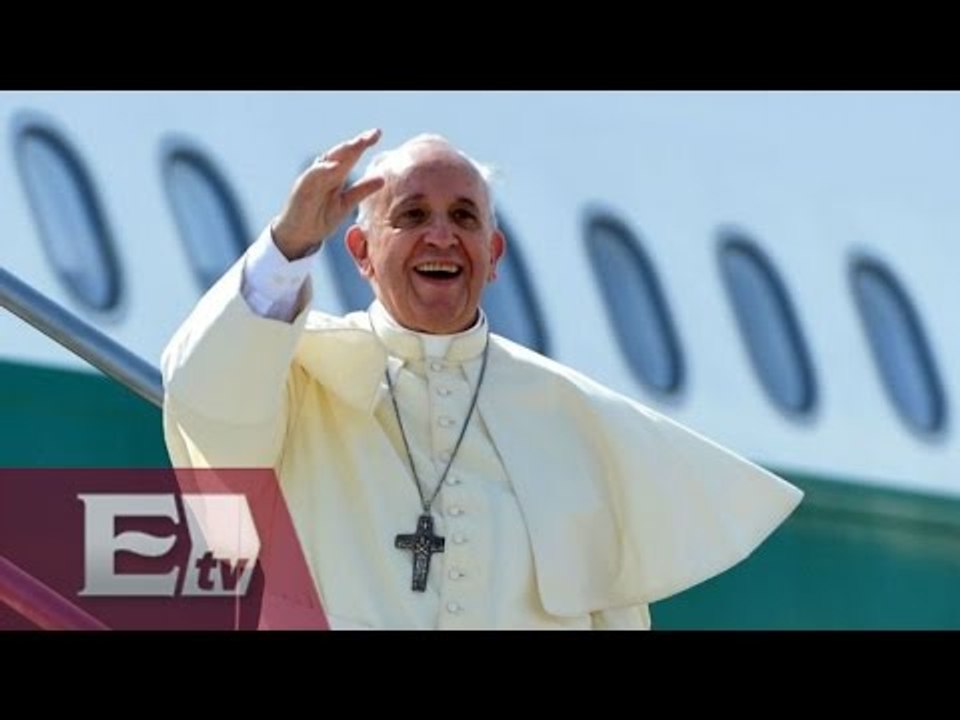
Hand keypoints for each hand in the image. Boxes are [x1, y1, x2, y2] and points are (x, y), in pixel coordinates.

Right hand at [271, 128, 384, 259]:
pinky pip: (313, 176)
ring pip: (329, 160)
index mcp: (336, 175)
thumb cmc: (320, 217)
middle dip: (358, 143)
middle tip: (374, 133)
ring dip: (344, 151)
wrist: (299, 235)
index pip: (351, 155)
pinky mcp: (302, 188)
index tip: (378, 133)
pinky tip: (335, 166)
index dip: (363, 144)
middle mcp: (325, 172)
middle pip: (342, 153)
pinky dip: (323, 170)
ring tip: (360, 143)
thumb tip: (382, 178)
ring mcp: (313, 179)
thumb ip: (361, 191)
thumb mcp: (345, 204)